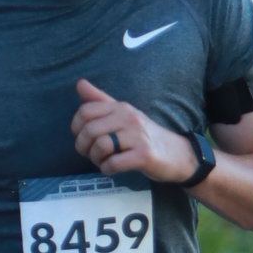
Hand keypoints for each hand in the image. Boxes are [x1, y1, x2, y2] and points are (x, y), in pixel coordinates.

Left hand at [72, 79, 193, 183]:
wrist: (176, 153)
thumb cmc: (145, 135)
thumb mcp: (124, 114)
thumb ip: (100, 100)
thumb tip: (79, 83)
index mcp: (121, 107)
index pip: (86, 111)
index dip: (76, 127)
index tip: (82, 137)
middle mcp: (129, 118)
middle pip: (90, 130)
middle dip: (83, 147)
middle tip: (90, 154)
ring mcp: (138, 136)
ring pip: (100, 146)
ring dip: (96, 159)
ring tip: (103, 161)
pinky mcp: (144, 155)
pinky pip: (113, 163)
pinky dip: (107, 169)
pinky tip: (112, 168)